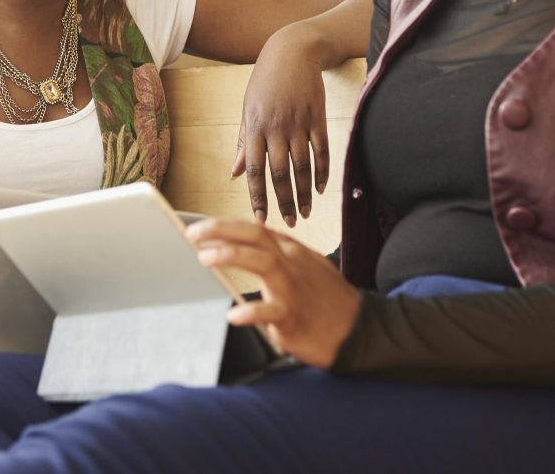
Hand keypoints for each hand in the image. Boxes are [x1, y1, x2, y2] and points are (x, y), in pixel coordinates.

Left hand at [188, 218, 360, 368]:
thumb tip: (246, 247)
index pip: (254, 229)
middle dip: (220, 230)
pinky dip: (251, 312)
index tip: (198, 228)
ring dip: (231, 256)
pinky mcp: (294, 316)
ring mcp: (293, 288)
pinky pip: (271, 311)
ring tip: (205, 258)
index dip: (224, 225)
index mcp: (292, 252)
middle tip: (192, 234)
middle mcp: (291, 263)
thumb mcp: (307, 268)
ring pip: (262, 261)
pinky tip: (233, 316)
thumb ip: (279, 257)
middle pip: (254, 235)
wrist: (361, 330)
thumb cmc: (329, 301)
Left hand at [232, 24, 329, 226]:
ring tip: (304, 213)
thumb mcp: (247, 108)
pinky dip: (322, 171)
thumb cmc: (265, 80)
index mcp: (255, 127)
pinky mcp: (318, 117)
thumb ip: (243, 142)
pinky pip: (322, 150)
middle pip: (280, 173)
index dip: (257, 197)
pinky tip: (320, 189)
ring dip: (304, 193)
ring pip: (302, 166)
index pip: (255, 170)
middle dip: (284, 202)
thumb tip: (235, 173)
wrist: (293, 50)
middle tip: (288, 224)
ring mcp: (299, 123)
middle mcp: (276, 127)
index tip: (260, 219)